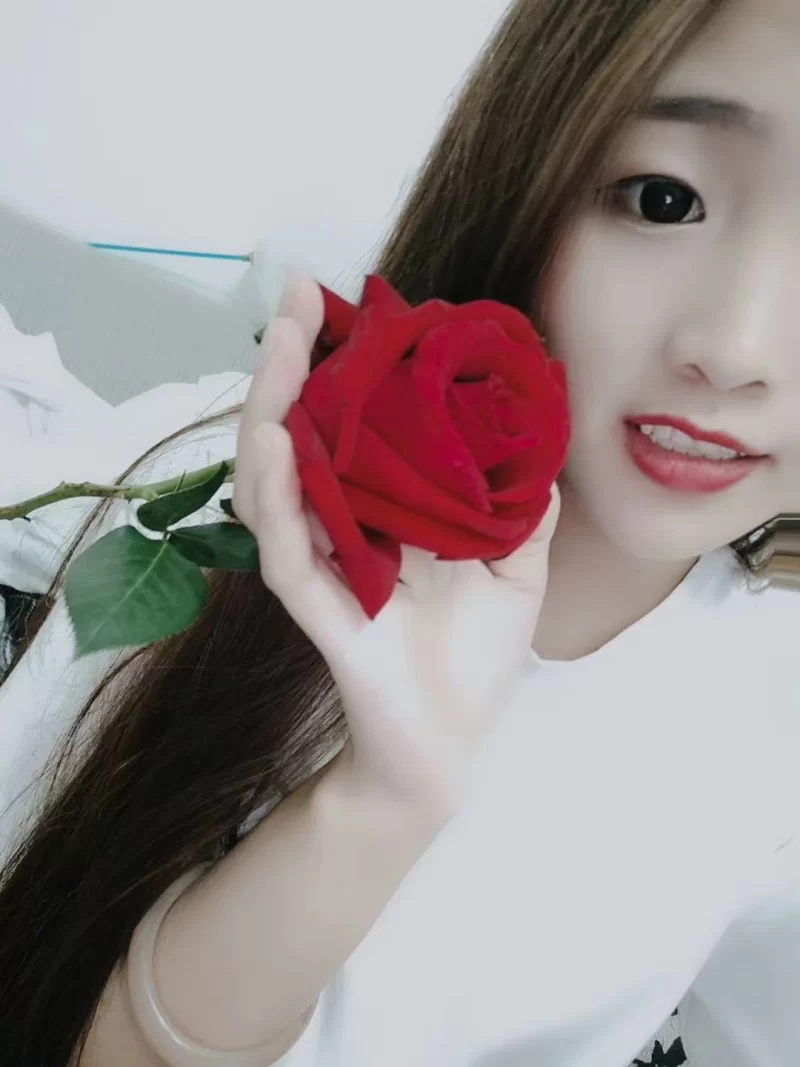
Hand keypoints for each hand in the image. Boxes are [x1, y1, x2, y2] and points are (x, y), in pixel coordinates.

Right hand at [233, 272, 559, 814]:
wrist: (453, 742)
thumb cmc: (475, 657)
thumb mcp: (517, 566)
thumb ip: (522, 504)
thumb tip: (536, 437)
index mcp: (379, 512)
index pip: (347, 425)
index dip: (341, 365)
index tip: (349, 304)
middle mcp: (339, 529)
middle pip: (299, 434)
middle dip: (295, 363)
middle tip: (300, 298)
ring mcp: (322, 566)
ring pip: (275, 478)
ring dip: (273, 406)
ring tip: (284, 345)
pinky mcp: (319, 610)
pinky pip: (287, 549)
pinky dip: (278, 493)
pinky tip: (277, 439)